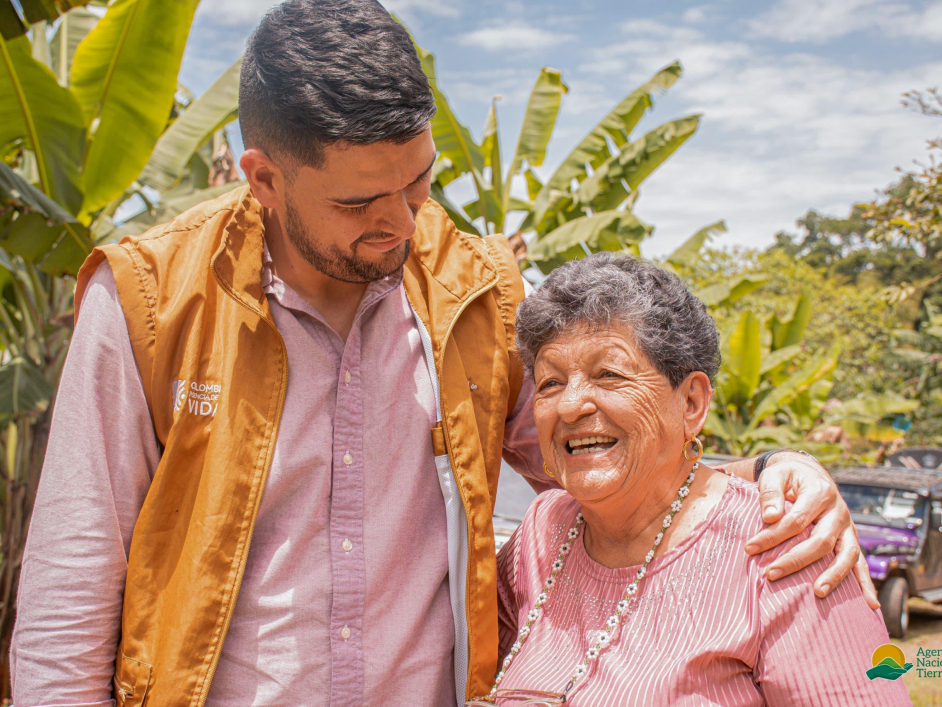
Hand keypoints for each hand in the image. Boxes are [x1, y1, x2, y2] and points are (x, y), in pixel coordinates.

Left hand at [744, 450, 878, 609]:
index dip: (773, 536)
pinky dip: (866, 584)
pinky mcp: (850, 539)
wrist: (810, 474)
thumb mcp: (775, 475)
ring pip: (848, 554)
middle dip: (795, 560)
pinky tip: (871, 606)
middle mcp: (839, 511)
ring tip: (818, 593)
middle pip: (822, 541)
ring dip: (834, 575)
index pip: (796, 520)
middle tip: (771, 574)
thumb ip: (770, 493)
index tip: (750, 548)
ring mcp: (848, 527)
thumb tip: (769, 517)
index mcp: (820, 493)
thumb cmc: (788, 476)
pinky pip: (861, 563)